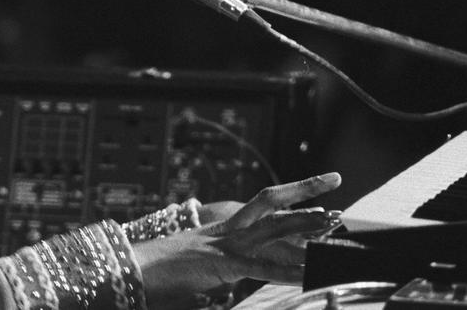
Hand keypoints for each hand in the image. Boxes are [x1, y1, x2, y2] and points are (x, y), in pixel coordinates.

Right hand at [134, 172, 341, 307]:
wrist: (131, 270)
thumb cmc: (158, 277)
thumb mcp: (198, 274)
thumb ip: (219, 277)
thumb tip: (227, 288)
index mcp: (222, 231)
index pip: (263, 209)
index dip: (291, 198)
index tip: (317, 195)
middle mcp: (226, 230)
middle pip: (271, 201)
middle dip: (304, 188)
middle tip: (335, 177)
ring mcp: (224, 244)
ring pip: (271, 226)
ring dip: (304, 223)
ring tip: (333, 219)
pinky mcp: (221, 264)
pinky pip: (261, 266)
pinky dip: (287, 271)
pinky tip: (310, 273)